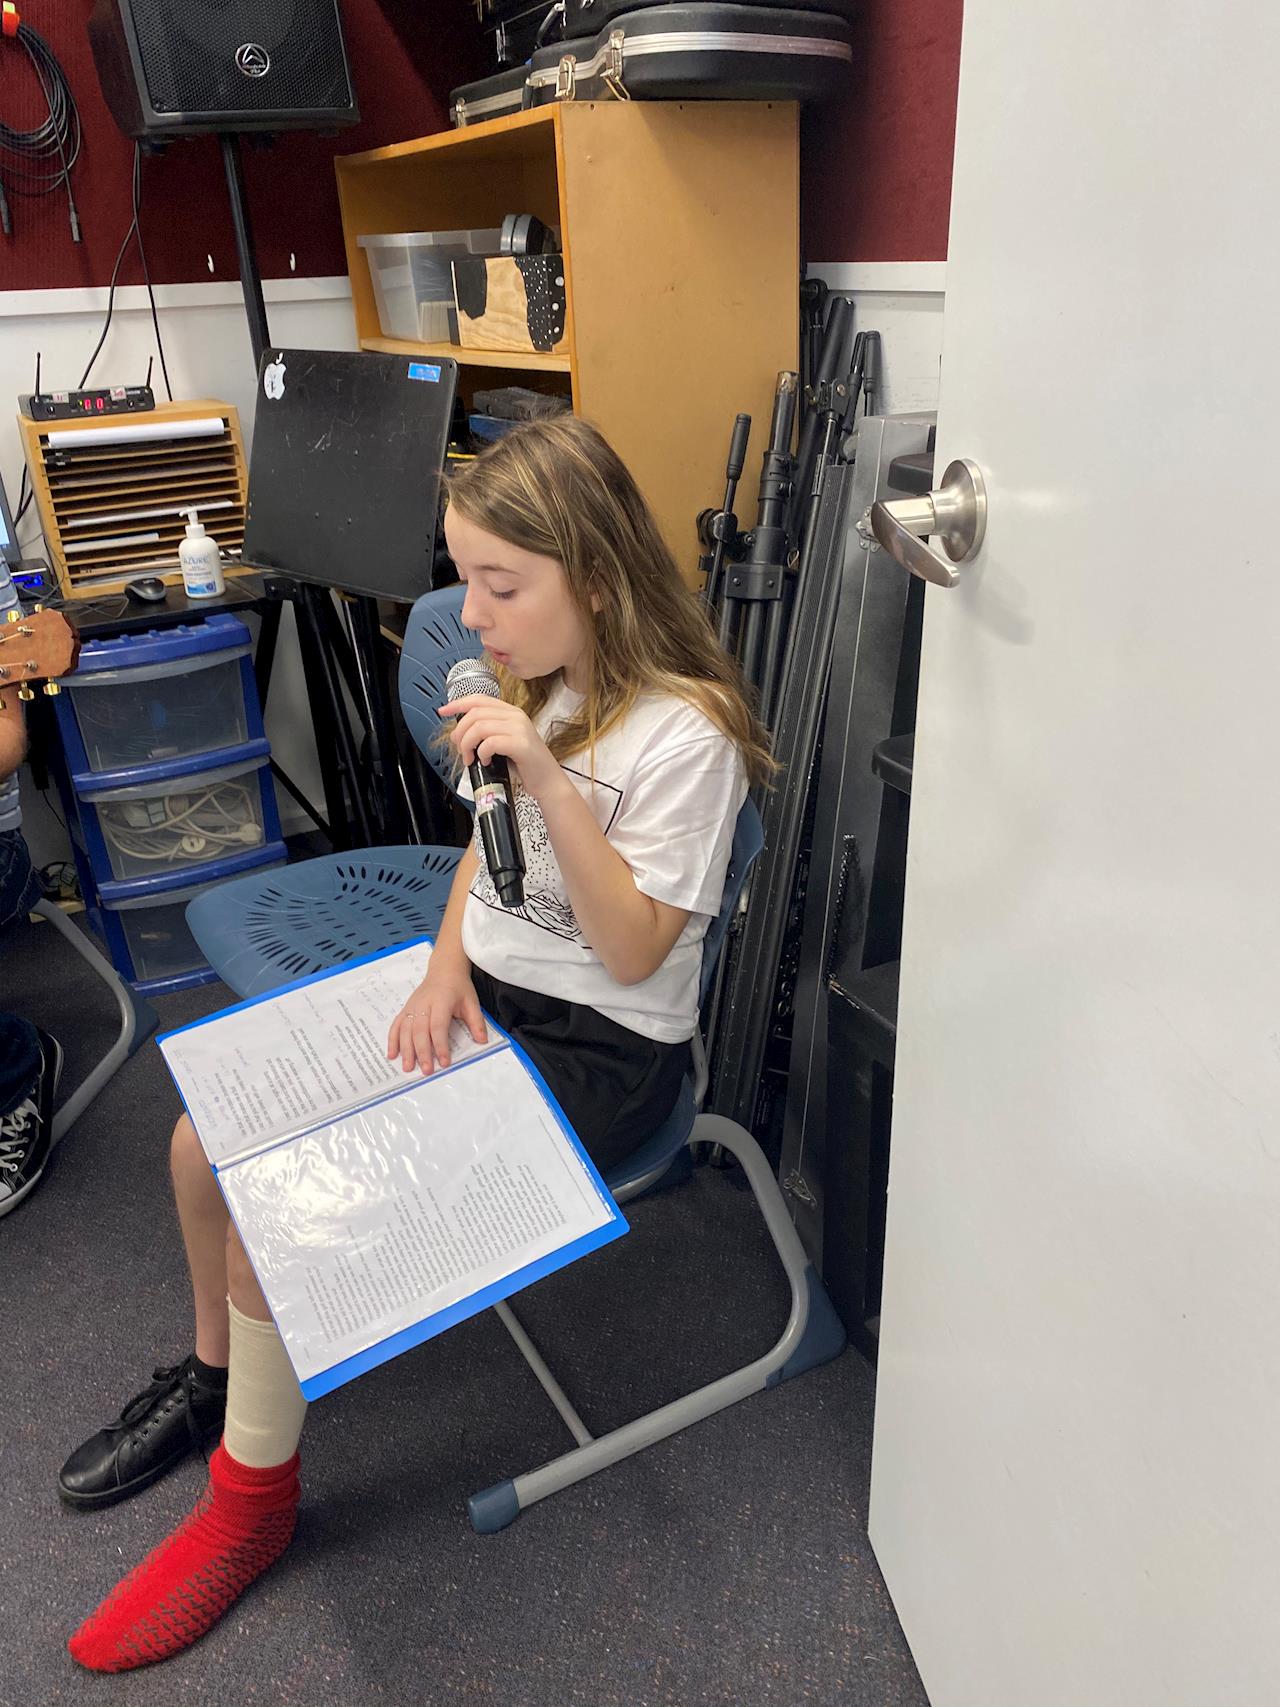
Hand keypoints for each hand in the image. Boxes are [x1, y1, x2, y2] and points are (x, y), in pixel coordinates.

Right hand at [386, 964, 487, 1073]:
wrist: (444, 970)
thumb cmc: (458, 987)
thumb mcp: (472, 1002)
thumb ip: (476, 1022)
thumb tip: (482, 1041)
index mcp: (441, 1001)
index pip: (438, 1026)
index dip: (440, 1045)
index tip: (444, 1062)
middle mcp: (423, 1004)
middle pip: (419, 1031)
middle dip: (422, 1052)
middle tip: (426, 1070)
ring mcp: (412, 1006)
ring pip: (405, 1030)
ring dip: (406, 1050)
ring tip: (408, 1068)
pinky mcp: (405, 1009)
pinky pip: (396, 1026)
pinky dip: (392, 1041)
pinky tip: (392, 1055)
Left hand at [438, 695, 563, 800]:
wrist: (547, 781)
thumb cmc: (524, 764)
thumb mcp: (502, 743)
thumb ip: (484, 733)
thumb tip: (457, 734)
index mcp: (511, 712)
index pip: (479, 699)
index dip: (457, 704)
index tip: (443, 711)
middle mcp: (516, 716)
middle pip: (475, 713)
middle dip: (460, 732)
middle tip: (461, 749)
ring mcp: (520, 729)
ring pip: (479, 727)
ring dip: (468, 745)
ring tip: (471, 758)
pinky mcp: (521, 744)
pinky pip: (490, 743)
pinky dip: (482, 753)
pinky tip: (485, 762)